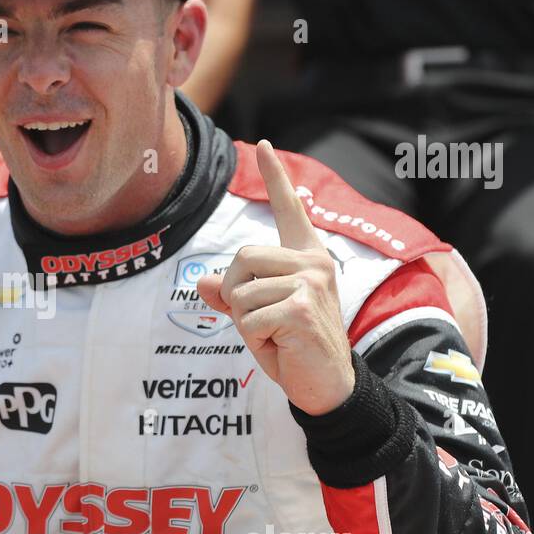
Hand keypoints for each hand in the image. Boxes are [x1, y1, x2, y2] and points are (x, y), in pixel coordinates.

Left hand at [198, 140, 354, 415]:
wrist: (327, 386)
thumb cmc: (293, 348)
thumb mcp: (257, 317)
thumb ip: (234, 295)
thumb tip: (206, 283)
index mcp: (305, 257)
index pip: (288, 209)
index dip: (275, 176)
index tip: (263, 146)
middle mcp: (313, 262)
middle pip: (241, 257)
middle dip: (236, 294)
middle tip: (261, 321)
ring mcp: (310, 282)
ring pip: (240, 291)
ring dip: (245, 323)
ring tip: (274, 336)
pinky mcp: (302, 308)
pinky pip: (248, 318)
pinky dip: (254, 340)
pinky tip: (280, 347)